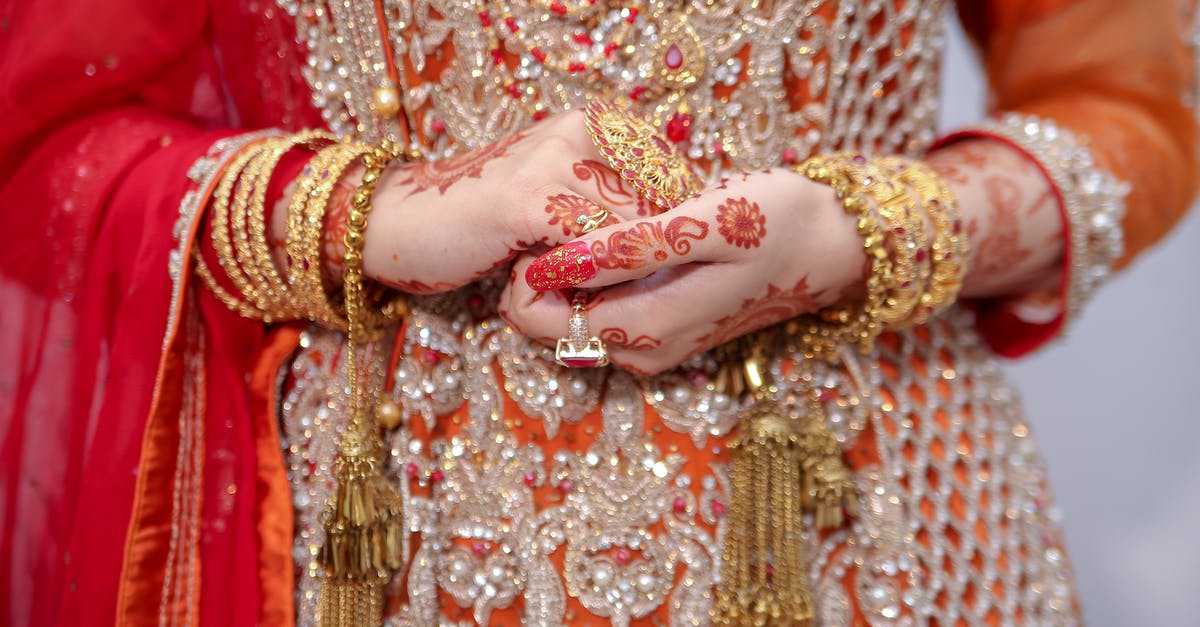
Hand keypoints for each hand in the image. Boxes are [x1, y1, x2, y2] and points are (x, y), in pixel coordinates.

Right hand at [271, 111, 650, 293]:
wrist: (405, 220)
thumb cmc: (487, 217)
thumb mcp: (560, 194)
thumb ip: (612, 201)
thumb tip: (679, 237)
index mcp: (594, 123)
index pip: (673, 177)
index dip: (676, 228)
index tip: (663, 267)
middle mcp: (578, 129)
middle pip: (658, 203)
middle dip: (655, 255)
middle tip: (637, 293)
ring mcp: (551, 161)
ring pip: (629, 227)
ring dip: (625, 274)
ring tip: (602, 296)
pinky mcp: (526, 200)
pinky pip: (590, 247)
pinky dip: (593, 279)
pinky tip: (574, 296)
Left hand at [499, 169, 866, 374]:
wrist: (833, 246)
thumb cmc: (775, 222)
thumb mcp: (703, 223)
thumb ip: (627, 249)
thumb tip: (555, 262)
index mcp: (644, 329)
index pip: (536, 318)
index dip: (524, 272)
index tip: (548, 221)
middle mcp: (642, 352)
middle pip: (549, 325)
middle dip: (540, 275)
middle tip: (568, 216)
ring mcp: (655, 348)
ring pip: (575, 319)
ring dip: (568, 277)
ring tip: (597, 221)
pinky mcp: (666, 333)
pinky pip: (605, 313)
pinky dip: (596, 281)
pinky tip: (621, 238)